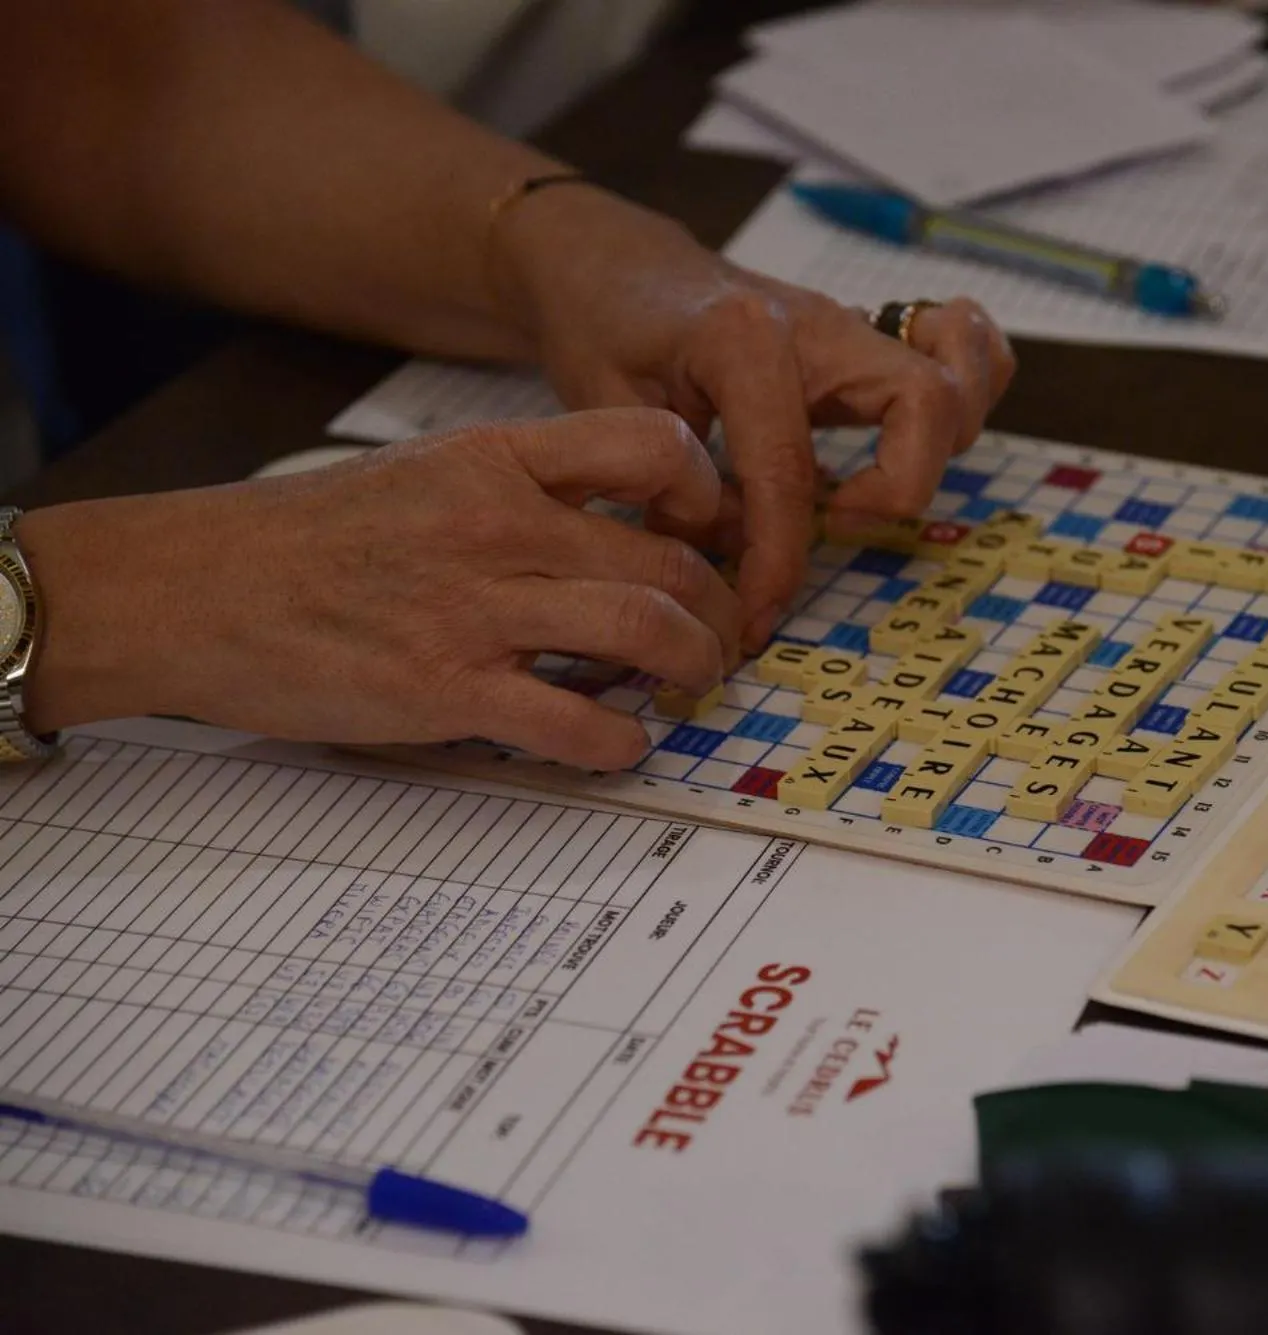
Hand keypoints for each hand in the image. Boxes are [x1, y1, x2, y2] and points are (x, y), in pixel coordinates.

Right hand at [20, 409, 736, 771]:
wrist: (191, 589)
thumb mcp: (426, 473)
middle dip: (719, 609)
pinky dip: (619, 742)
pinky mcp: (445, 690)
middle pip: (667, 559)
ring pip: (643, 632)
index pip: (652, 445)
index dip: (706, 491)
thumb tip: (615, 529)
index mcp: (497, 459)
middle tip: (724, 635)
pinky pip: (572, 723)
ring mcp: (474, 609)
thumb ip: (521, 490)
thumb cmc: (306, 536)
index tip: (711, 532)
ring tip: (695, 684)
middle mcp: (499, 526)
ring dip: (692, 668)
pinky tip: (624, 744)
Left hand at [488, 183, 1016, 648]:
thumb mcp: (608, 412)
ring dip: (947, 441)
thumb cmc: (602, 326)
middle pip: (925, 401)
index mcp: (743, 339)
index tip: (756, 613)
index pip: (791, 468)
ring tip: (882, 485)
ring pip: (966, 367)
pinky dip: (969, 387)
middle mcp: (819, 321)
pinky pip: (961, 343)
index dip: (779, 559)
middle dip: (900, 487)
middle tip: (836, 523)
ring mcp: (854, 322)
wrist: (609, 259)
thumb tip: (733, 558)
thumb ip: (672, 491)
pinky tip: (918, 441)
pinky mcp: (869, 334)